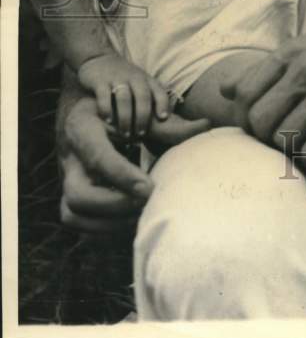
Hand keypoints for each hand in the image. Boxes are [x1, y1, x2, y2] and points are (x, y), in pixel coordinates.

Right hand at [59, 95, 210, 232]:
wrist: (93, 117)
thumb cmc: (120, 113)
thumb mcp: (138, 110)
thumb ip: (169, 124)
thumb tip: (206, 125)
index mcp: (83, 129)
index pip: (98, 157)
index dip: (123, 176)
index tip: (149, 188)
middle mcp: (69, 159)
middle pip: (77, 195)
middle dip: (113, 206)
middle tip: (145, 201)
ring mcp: (67, 181)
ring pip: (72, 214)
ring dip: (109, 223)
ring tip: (143, 214)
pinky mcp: (71, 197)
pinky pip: (79, 222)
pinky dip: (105, 227)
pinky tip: (133, 219)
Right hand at [78, 52, 169, 139]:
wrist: (99, 59)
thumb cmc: (124, 79)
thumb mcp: (140, 84)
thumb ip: (150, 98)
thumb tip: (163, 122)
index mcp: (147, 80)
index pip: (159, 91)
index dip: (163, 104)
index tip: (163, 118)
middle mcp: (134, 78)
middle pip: (143, 96)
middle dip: (143, 117)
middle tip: (141, 134)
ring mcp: (117, 79)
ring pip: (124, 98)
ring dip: (126, 117)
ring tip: (125, 133)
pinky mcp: (100, 81)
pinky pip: (104, 96)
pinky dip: (106, 109)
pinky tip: (107, 120)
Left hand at [219, 33, 305, 171]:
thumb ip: (267, 70)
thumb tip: (224, 90)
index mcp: (292, 51)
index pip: (243, 93)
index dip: (245, 118)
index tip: (260, 127)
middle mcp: (305, 69)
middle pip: (258, 122)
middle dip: (266, 139)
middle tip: (283, 140)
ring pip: (282, 141)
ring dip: (291, 150)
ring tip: (305, 144)